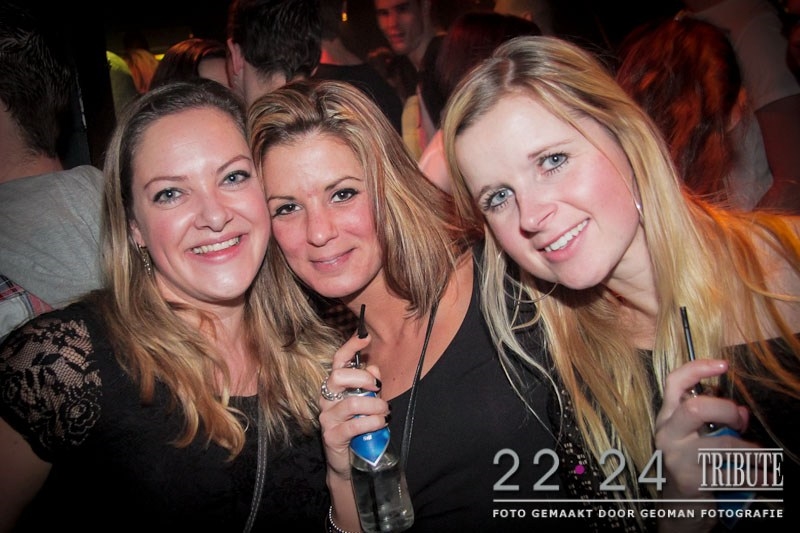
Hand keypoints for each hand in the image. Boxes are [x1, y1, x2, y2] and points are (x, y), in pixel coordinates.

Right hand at [318, 331, 387, 480]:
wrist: (351, 461)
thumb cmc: (360, 427)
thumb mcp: (368, 401)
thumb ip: (370, 384)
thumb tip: (373, 368)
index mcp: (335, 387)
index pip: (338, 362)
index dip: (350, 347)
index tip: (365, 337)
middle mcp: (327, 399)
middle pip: (338, 377)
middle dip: (362, 378)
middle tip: (377, 387)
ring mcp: (327, 417)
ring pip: (351, 403)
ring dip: (374, 406)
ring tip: (385, 412)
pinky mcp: (331, 436)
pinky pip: (354, 425)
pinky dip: (372, 422)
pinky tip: (381, 423)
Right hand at [654, 359, 756, 531]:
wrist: (679, 506)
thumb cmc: (693, 464)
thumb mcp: (696, 436)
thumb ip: (714, 419)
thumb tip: (741, 412)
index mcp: (667, 417)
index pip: (674, 383)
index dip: (697, 368)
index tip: (723, 364)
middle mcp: (667, 434)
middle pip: (696, 409)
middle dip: (727, 411)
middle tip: (742, 421)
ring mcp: (676, 458)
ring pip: (721, 445)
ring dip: (752, 451)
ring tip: (765, 457)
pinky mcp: (690, 481)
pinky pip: (732, 475)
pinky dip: (756, 477)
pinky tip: (767, 477)